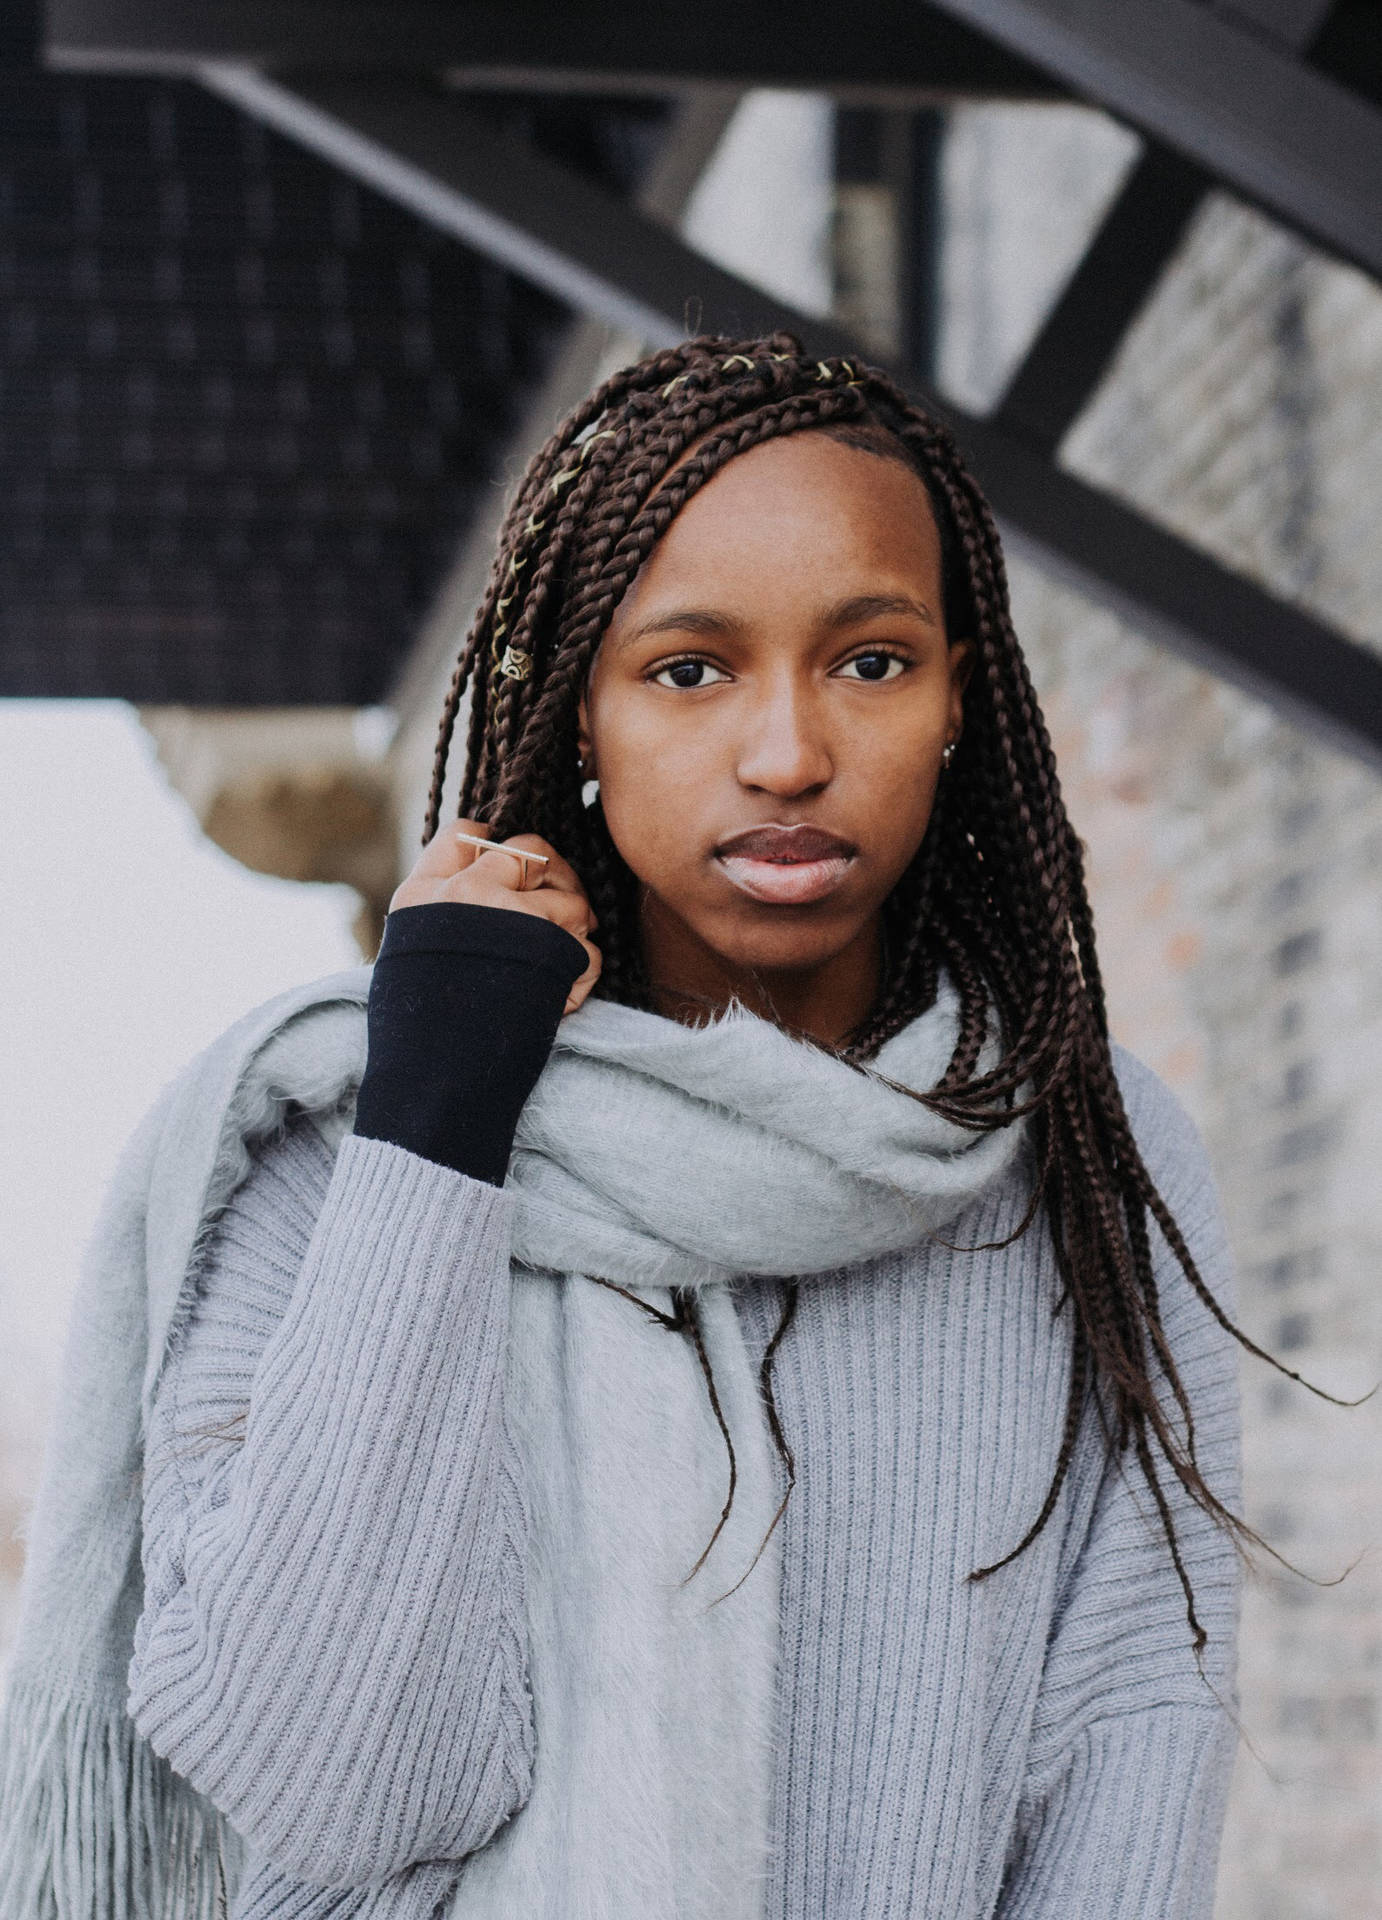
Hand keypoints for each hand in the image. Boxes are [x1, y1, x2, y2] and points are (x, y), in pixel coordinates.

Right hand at [390, 820, 601, 1014]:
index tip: (511, 873)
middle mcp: (467, 893)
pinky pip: (589, 952)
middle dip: (554, 878)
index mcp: (423, 893)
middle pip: (532, 851)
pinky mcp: (551, 952)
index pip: (467, 833)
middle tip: (555, 911)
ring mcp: (512, 917)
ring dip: (572, 939)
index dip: (497, 848)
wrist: (431, 1085)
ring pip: (573, 902)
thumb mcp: (409, 953)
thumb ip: (443, 911)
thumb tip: (489, 877)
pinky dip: (581, 979)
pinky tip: (554, 1002)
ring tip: (550, 974)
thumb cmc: (418, 1031)